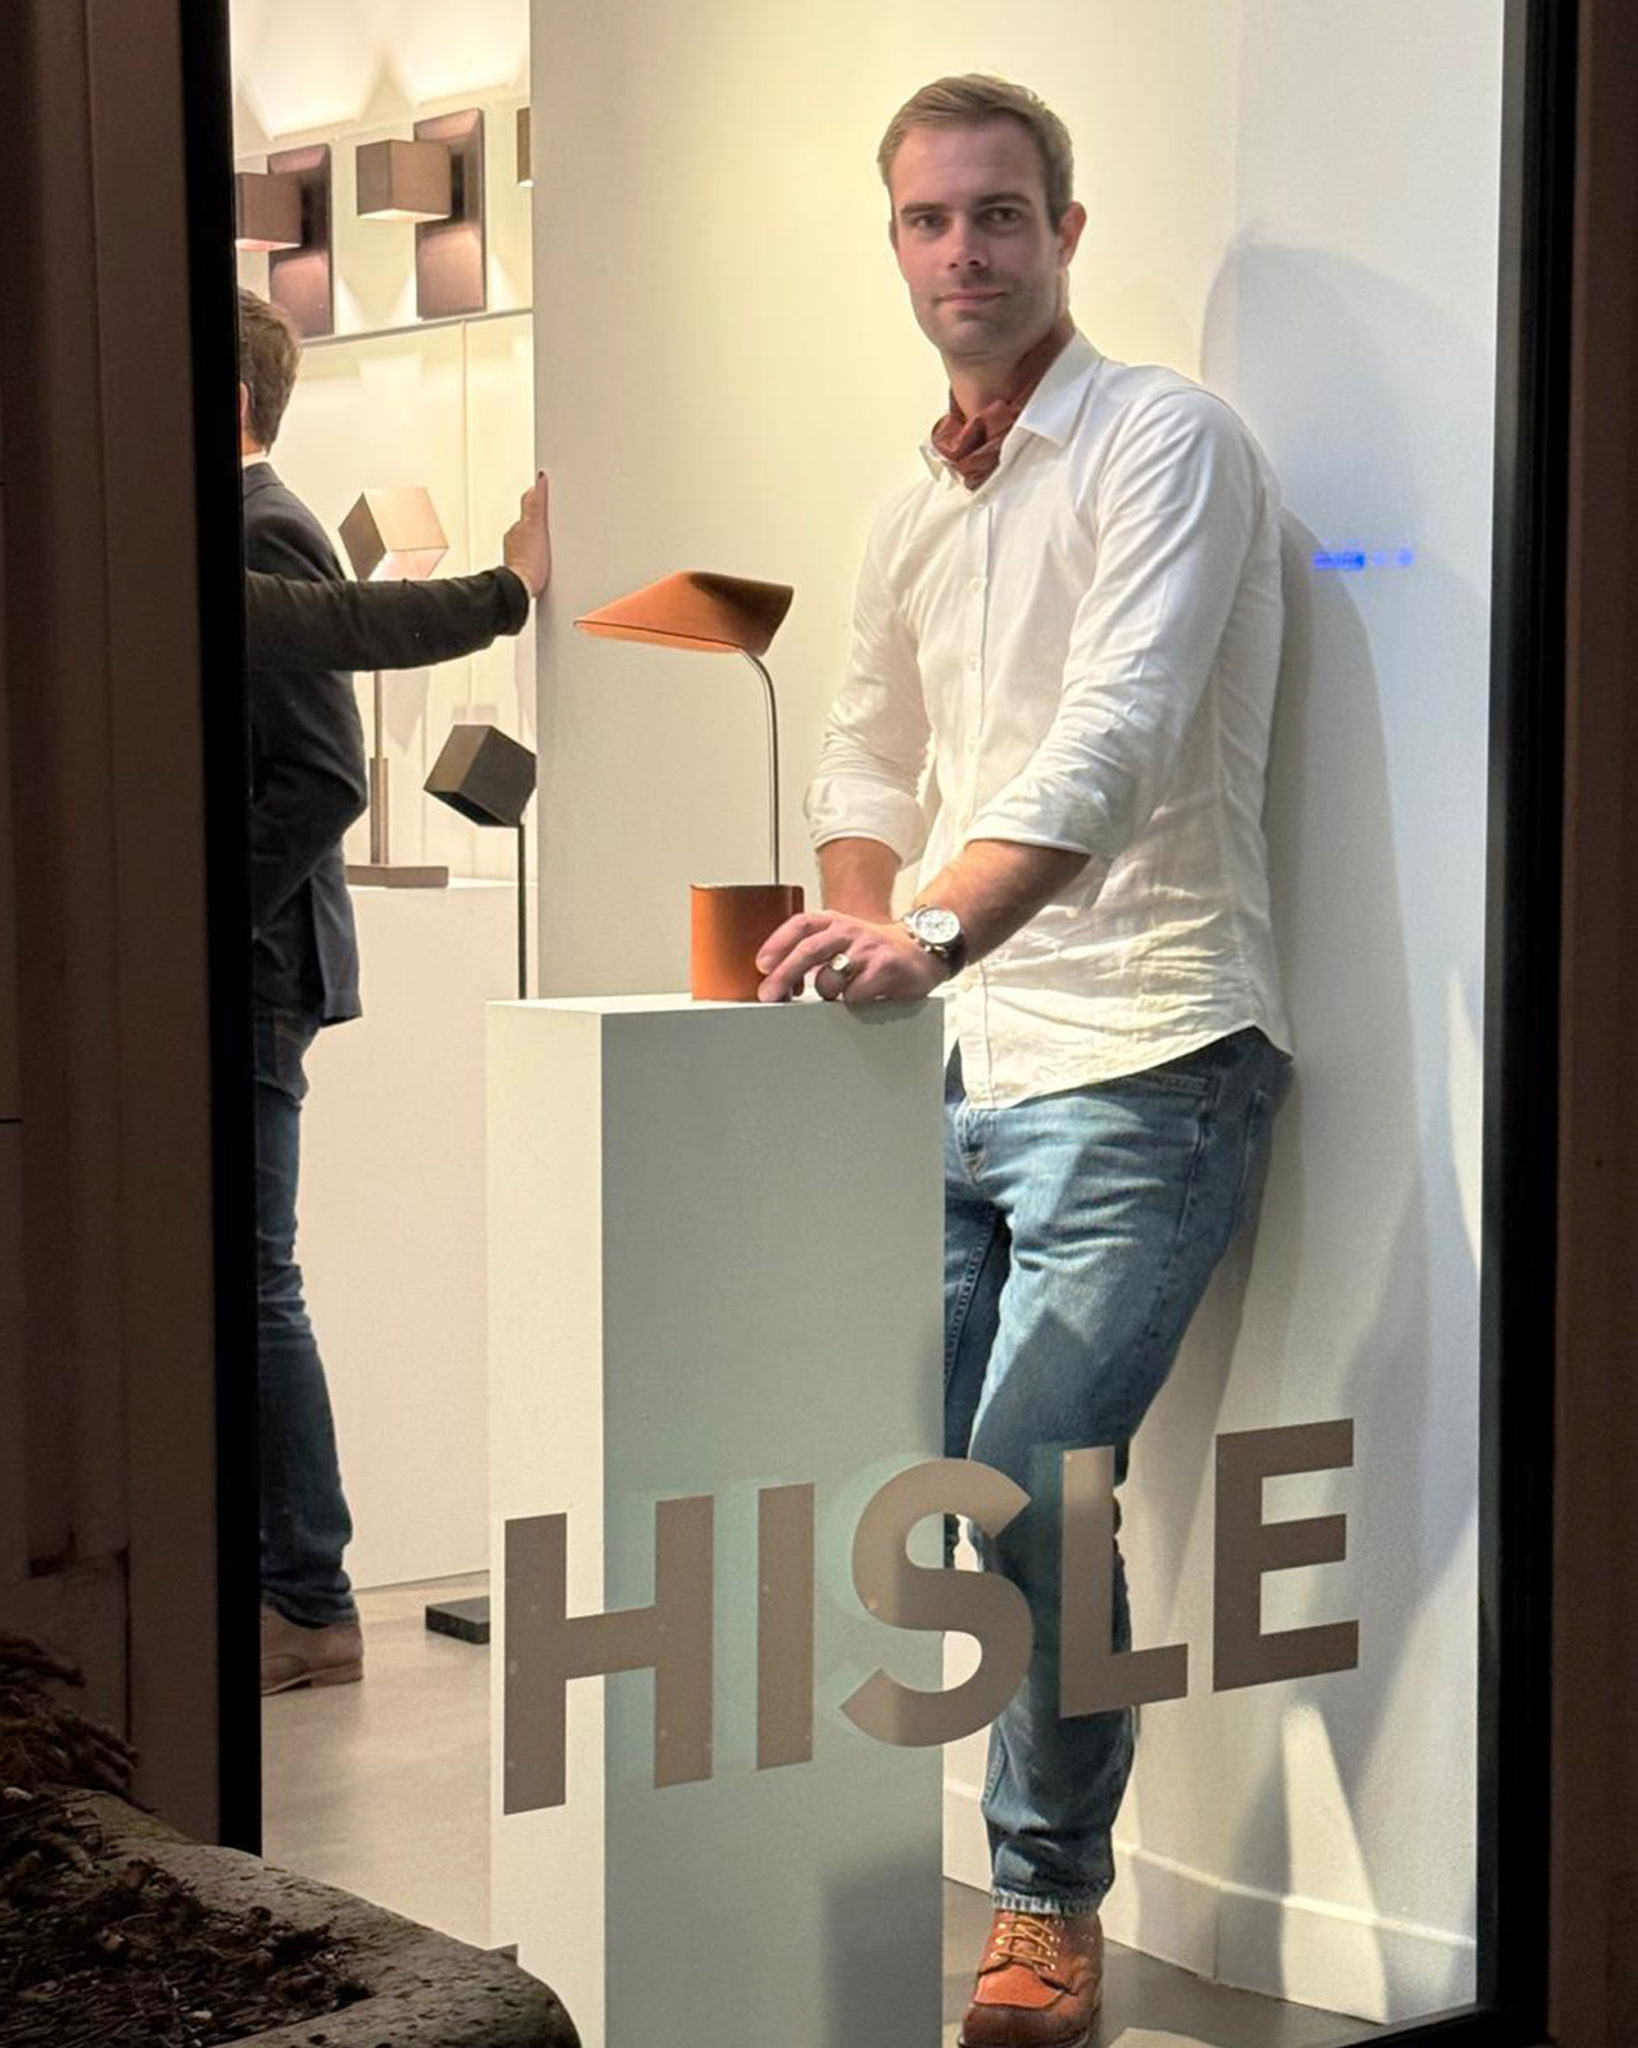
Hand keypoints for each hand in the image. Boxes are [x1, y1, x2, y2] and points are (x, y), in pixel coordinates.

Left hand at [502, 472, 551, 597]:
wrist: (522, 588)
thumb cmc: (529, 564)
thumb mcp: (537, 528)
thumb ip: (537, 504)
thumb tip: (539, 481)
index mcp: (520, 525)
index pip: (529, 502)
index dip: (537, 493)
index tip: (543, 487)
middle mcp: (515, 536)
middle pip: (528, 519)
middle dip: (537, 516)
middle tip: (549, 513)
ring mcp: (517, 551)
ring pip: (527, 537)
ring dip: (535, 537)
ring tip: (547, 539)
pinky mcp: (521, 566)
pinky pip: (529, 553)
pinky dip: (534, 552)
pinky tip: (542, 557)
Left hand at [755, 911, 947, 1005]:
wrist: (923, 950)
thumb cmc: (875, 950)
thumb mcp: (843, 939)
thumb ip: (813, 951)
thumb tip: (776, 976)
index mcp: (835, 921)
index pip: (800, 925)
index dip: (777, 943)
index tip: (762, 965)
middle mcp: (850, 931)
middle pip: (809, 950)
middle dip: (784, 974)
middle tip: (769, 994)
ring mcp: (868, 949)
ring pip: (830, 978)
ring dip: (824, 992)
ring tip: (835, 994)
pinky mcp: (886, 969)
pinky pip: (855, 995)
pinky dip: (850, 1002)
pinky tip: (860, 997)